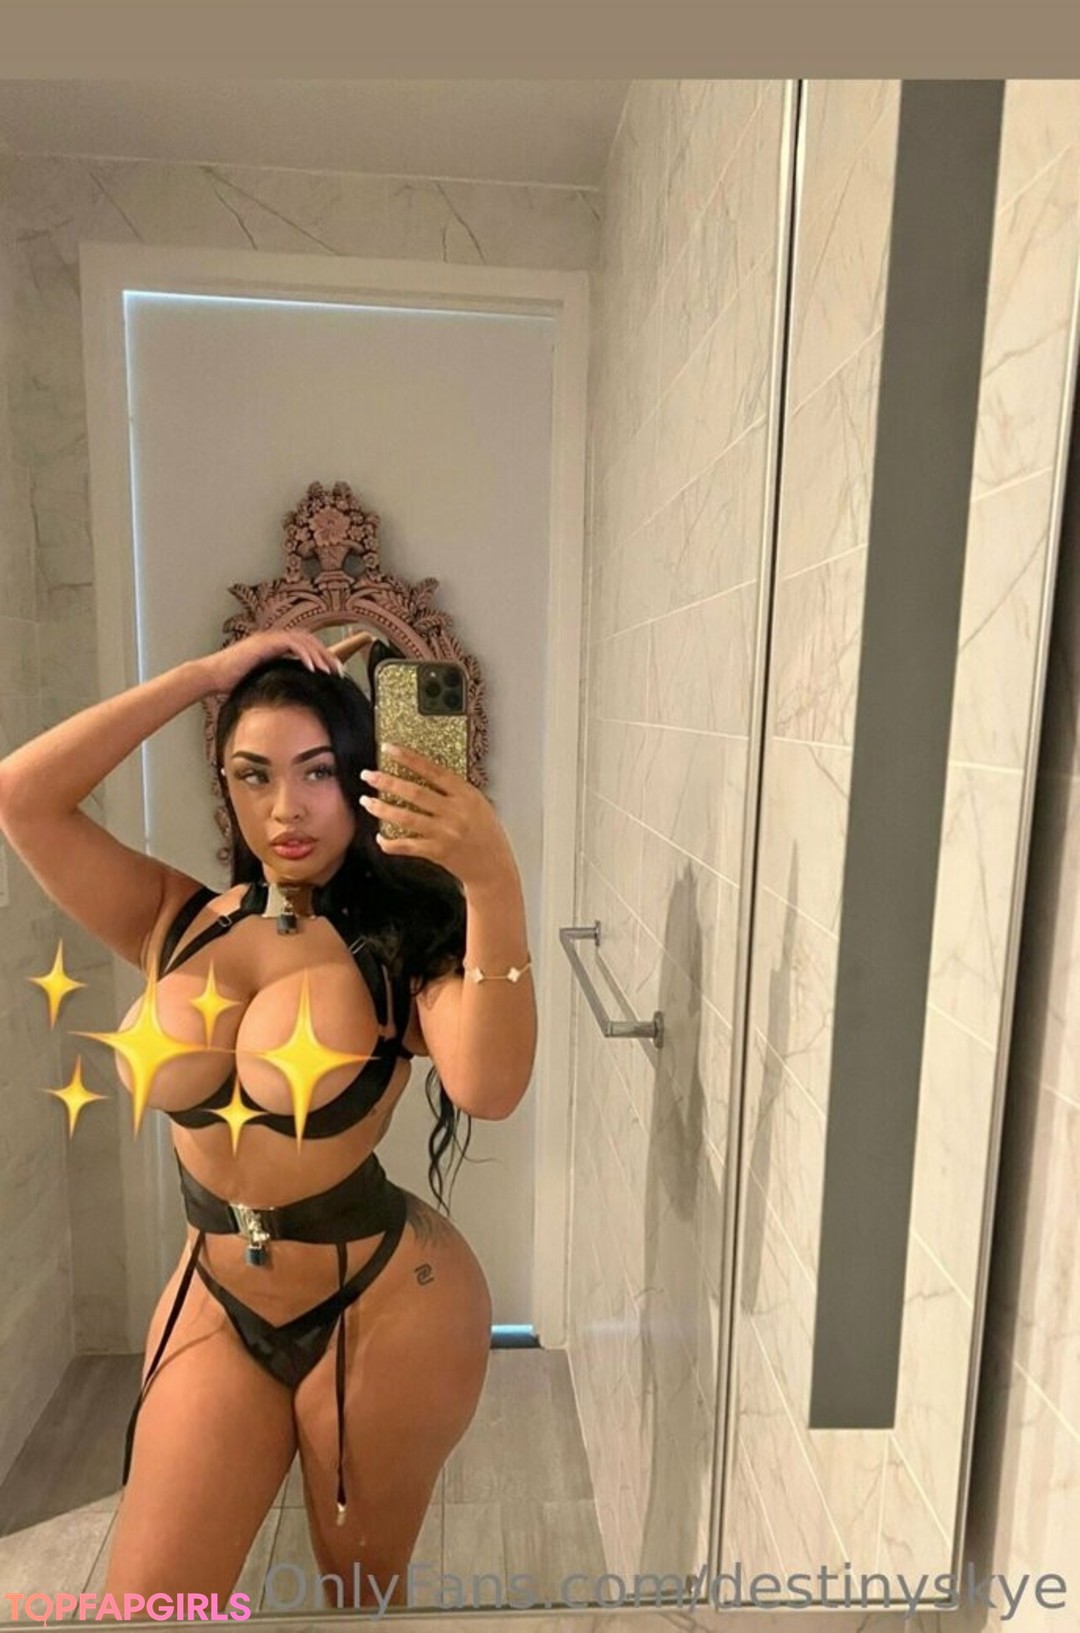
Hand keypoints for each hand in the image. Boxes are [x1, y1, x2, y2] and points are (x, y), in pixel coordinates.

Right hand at [197, 630, 345, 696]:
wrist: (212, 677)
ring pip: (303, 640)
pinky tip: (312, 667)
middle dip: (326, 654)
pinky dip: (303, 654)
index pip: (305, 647)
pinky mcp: (263, 643)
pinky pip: (290, 644)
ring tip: (329, 670)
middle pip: (309, 640)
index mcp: (275, 647)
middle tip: (339, 670)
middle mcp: (274, 640)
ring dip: (319, 654)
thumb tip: (296, 698)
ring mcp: (269, 639)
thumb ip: (278, 682)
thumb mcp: (263, 682)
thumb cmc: (233, 683)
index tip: (335, 672)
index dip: (322, 656)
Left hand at [358, 743, 515, 890]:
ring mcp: (445, 833)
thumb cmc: (486, 834)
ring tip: (366, 801)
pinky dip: (391, 842)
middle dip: (387, 782)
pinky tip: (380, 837)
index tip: (389, 749)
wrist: (494, 867)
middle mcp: (455, 812)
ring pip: (406, 817)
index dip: (409, 758)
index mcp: (466, 795)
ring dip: (382, 809)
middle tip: (367, 775)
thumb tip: (425, 775)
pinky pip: (407, 845)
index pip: (433, 771)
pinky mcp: (437, 852)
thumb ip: (455, 792)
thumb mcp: (478, 804)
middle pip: (414, 792)